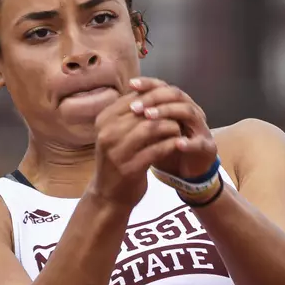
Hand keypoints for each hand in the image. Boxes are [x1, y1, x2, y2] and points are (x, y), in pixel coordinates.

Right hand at [86, 86, 184, 209]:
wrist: (109, 195)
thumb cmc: (117, 159)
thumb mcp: (116, 133)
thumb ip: (129, 114)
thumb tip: (152, 89)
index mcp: (103, 120)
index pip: (133, 98)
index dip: (155, 97)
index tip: (170, 101)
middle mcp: (107, 133)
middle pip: (144, 111)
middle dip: (165, 111)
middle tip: (181, 113)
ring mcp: (116, 151)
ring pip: (151, 128)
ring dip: (170, 126)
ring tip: (181, 128)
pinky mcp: (129, 168)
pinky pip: (156, 150)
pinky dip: (170, 145)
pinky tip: (179, 144)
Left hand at [125, 77, 217, 181]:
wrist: (187, 169)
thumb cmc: (166, 145)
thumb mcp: (152, 129)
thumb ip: (141, 116)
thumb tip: (116, 103)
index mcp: (177, 104)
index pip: (163, 86)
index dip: (148, 83)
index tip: (130, 85)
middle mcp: (191, 110)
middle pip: (175, 95)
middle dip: (154, 98)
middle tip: (135, 106)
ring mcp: (201, 127)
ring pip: (188, 112)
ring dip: (168, 112)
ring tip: (149, 117)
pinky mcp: (207, 146)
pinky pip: (199, 142)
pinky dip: (189, 143)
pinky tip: (177, 144)